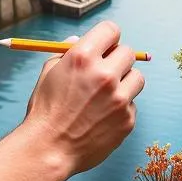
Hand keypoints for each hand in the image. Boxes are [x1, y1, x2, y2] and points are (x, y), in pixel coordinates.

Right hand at [23, 21, 142, 175]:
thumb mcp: (49, 73)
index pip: (111, 30)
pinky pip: (132, 104)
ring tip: (106, 95)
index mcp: (83, 57)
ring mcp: (119, 98)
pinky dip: (121, 108)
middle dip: (117, 59)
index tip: (106, 45)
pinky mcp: (127, 119)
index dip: (108, 37)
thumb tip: (80, 40)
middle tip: (106, 71)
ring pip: (136, 78)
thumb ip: (67, 53)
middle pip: (128, 52)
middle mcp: (104, 74)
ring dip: (124, 83)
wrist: (48, 150)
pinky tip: (102, 117)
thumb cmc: (45, 111)